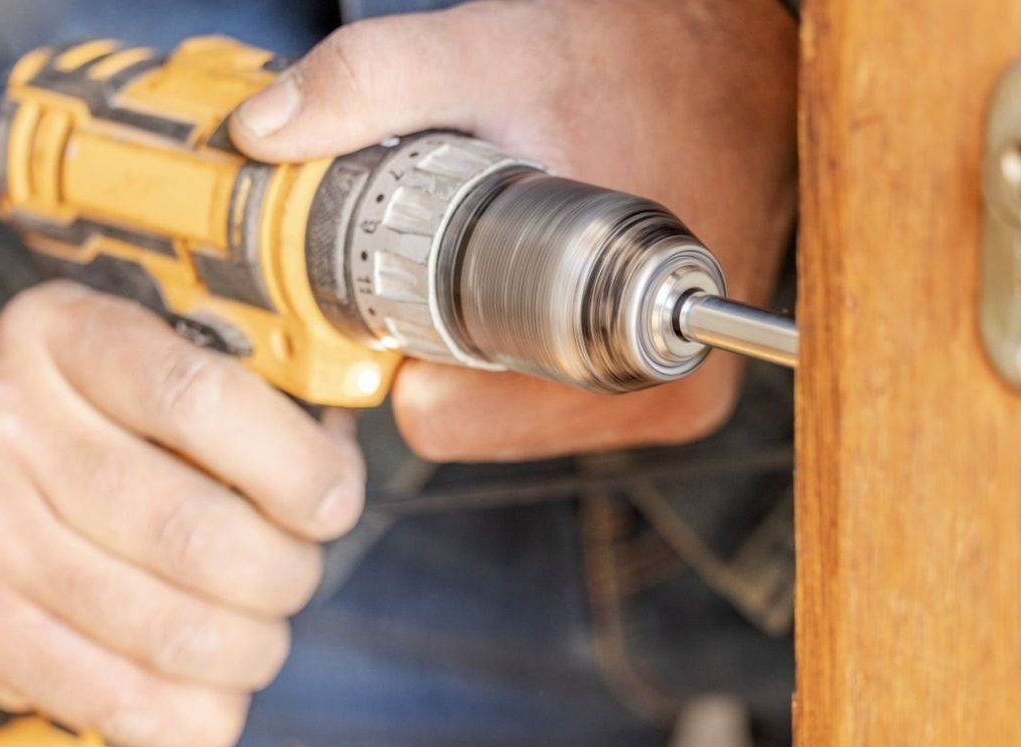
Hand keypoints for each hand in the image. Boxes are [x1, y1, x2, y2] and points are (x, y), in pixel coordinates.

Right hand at [0, 282, 364, 746]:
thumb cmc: (66, 409)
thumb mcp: (135, 347)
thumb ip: (243, 390)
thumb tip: (339, 470)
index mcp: (58, 337)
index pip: (202, 402)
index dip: (296, 467)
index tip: (333, 500)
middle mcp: (2, 431)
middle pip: (198, 536)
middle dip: (286, 572)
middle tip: (295, 568)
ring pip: (174, 634)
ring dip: (254, 646)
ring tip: (257, 625)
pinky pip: (126, 707)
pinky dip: (200, 709)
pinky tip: (211, 681)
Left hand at [230, 0, 796, 460]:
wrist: (754, 56)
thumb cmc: (639, 54)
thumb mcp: (490, 49)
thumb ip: (372, 82)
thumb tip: (267, 136)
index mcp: (610, 335)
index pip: (443, 417)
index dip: (395, 348)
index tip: (398, 282)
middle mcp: (658, 389)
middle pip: (476, 423)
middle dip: (445, 348)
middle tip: (462, 250)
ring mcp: (674, 395)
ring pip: (516, 419)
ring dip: (492, 350)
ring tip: (514, 253)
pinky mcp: (684, 390)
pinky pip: (564, 402)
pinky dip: (538, 349)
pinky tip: (553, 276)